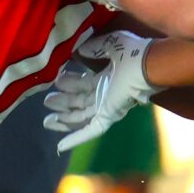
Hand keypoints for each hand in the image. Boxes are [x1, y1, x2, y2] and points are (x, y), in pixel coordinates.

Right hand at [43, 29, 152, 150]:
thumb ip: (95, 47)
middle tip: (47, 101)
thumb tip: (80, 50)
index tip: (55, 78)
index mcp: (109, 79)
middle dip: (63, 103)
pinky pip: (90, 131)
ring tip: (47, 121)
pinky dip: (75, 138)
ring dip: (64, 121)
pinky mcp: (108, 116)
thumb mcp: (111, 45)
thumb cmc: (134, 53)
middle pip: (81, 102)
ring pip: (81, 118)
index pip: (85, 84)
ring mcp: (107, 106)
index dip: (70, 83)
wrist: (146, 65)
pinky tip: (60, 147)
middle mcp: (107, 94)